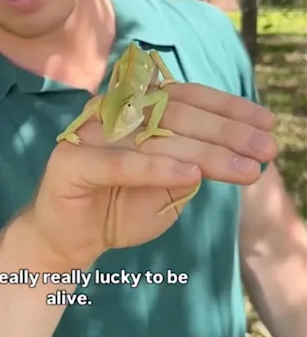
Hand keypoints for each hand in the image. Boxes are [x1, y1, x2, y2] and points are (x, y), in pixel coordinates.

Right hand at [25, 82, 277, 267]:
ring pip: (152, 137)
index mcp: (130, 108)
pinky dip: (155, 169)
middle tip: (265, 150)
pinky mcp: (69, 162)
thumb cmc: (119, 208)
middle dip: (225, 132)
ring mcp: (86, 135)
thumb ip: (194, 165)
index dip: (226, 107)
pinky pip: (119, 163)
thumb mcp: (170, 187)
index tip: (267, 125)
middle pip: (172, 113)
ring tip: (242, 169)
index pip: (183, 95)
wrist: (69, 240)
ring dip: (203, 153)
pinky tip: (191, 176)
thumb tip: (240, 150)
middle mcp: (107, 112)